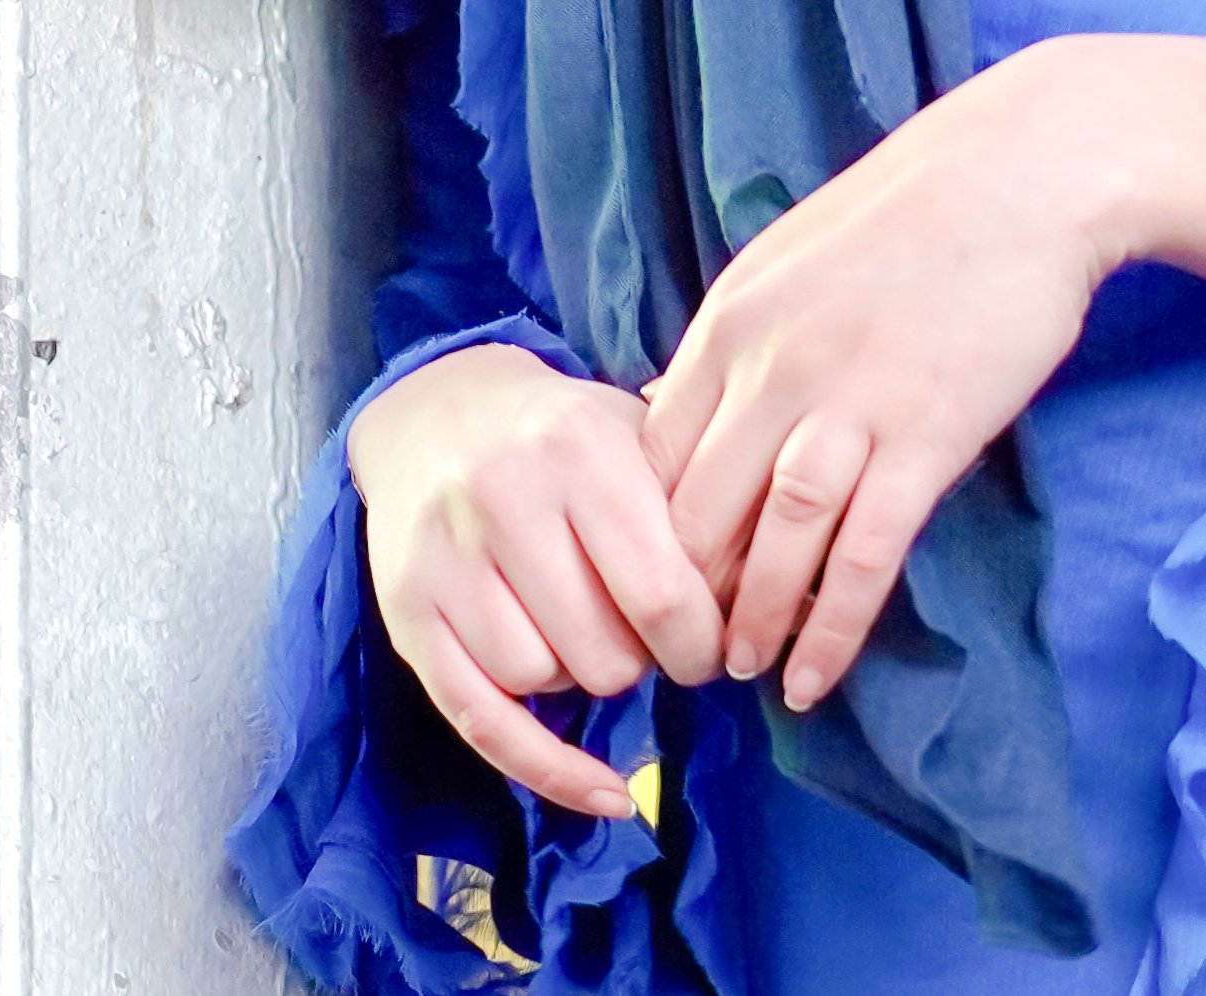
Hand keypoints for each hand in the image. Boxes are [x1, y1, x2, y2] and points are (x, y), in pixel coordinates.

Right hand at [349, 341, 723, 816]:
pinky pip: (481, 721)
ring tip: (584, 635)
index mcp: (580, 448)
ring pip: (541, 681)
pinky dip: (548, 768)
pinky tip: (607, 793)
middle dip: (642, 662)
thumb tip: (799, 606)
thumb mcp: (641, 438)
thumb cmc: (565, 436)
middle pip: (602, 652)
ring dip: (580, 680)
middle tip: (647, 639)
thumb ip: (708, 511)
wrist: (436, 411)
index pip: (658, 592)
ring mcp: (445, 558)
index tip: (716, 649)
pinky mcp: (407, 611)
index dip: (701, 645)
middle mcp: (504, 497)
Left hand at [640, 34, 1205, 710]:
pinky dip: (831, 626)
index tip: (642, 582)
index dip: (637, 533)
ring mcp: (848, 406)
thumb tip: (669, 404)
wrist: (1028, 173)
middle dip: (677, 595)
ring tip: (739, 671)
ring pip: (771, 543)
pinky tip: (813, 675)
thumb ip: (733, 341)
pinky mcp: (925, 437)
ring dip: (749, 621)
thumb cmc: (913, 213)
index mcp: (730, 323)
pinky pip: (863, 555)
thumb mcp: (787, 260)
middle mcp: (773, 369)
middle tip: (676, 650)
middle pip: (696, 511)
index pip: (652, 455)